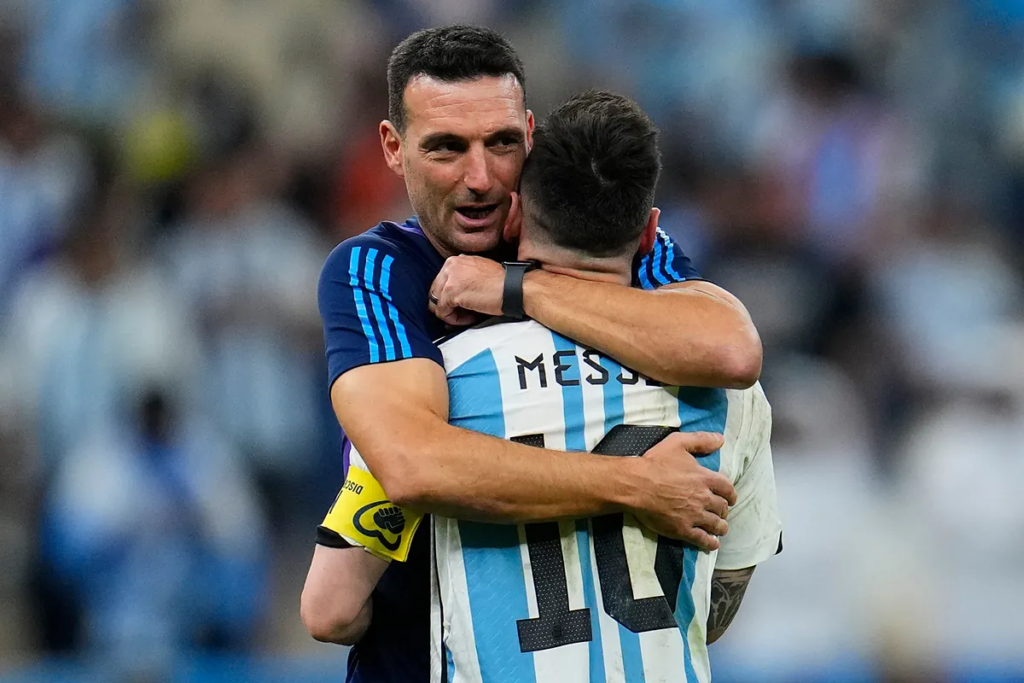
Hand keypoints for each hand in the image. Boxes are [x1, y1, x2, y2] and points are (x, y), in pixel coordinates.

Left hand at [429, 255, 506, 324]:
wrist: (515, 288)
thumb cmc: (503, 283)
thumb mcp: (478, 272)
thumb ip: (463, 278)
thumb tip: (452, 298)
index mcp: (456, 260)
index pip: (441, 282)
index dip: (451, 298)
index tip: (465, 305)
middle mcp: (450, 265)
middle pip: (436, 292)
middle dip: (449, 306)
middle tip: (466, 313)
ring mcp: (449, 278)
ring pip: (437, 303)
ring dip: (452, 313)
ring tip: (469, 316)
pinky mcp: (451, 292)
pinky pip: (442, 312)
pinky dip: (454, 319)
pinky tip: (470, 317)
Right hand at [630, 431, 736, 550]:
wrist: (636, 485)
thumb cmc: (654, 463)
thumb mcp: (677, 443)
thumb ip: (700, 440)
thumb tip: (721, 440)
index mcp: (704, 478)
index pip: (727, 488)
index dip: (731, 494)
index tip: (730, 498)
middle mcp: (703, 498)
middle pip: (722, 507)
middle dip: (724, 510)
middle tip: (721, 512)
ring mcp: (694, 515)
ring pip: (716, 525)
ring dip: (721, 526)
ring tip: (721, 528)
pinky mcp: (683, 529)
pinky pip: (702, 539)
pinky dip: (710, 542)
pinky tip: (712, 543)